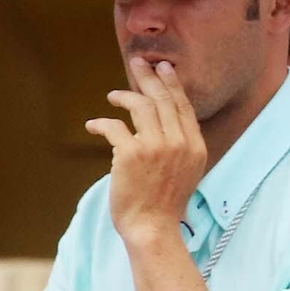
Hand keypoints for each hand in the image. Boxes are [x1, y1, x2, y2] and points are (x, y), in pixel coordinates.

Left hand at [86, 57, 207, 245]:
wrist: (153, 228)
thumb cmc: (165, 204)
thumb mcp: (186, 172)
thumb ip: (180, 146)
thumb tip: (163, 122)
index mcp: (196, 147)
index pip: (183, 106)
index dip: (172, 84)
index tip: (162, 69)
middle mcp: (179, 143)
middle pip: (163, 99)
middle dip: (149, 77)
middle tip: (137, 62)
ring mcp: (156, 147)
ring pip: (140, 106)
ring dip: (124, 97)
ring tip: (113, 96)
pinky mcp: (130, 154)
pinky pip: (113, 127)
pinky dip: (101, 123)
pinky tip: (93, 125)